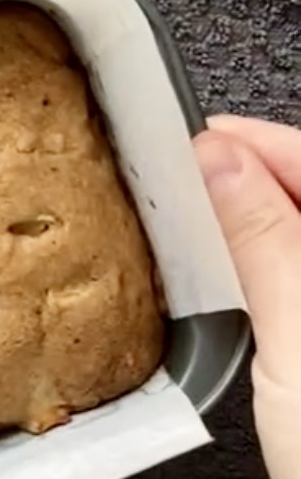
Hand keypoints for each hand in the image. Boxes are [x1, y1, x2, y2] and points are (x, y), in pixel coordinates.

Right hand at [195, 117, 300, 478]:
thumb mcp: (298, 336)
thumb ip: (264, 238)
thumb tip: (224, 159)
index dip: (260, 142)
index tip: (199, 142)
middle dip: (258, 177)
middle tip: (187, 178)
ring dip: (266, 224)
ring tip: (207, 222)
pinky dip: (278, 271)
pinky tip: (248, 282)